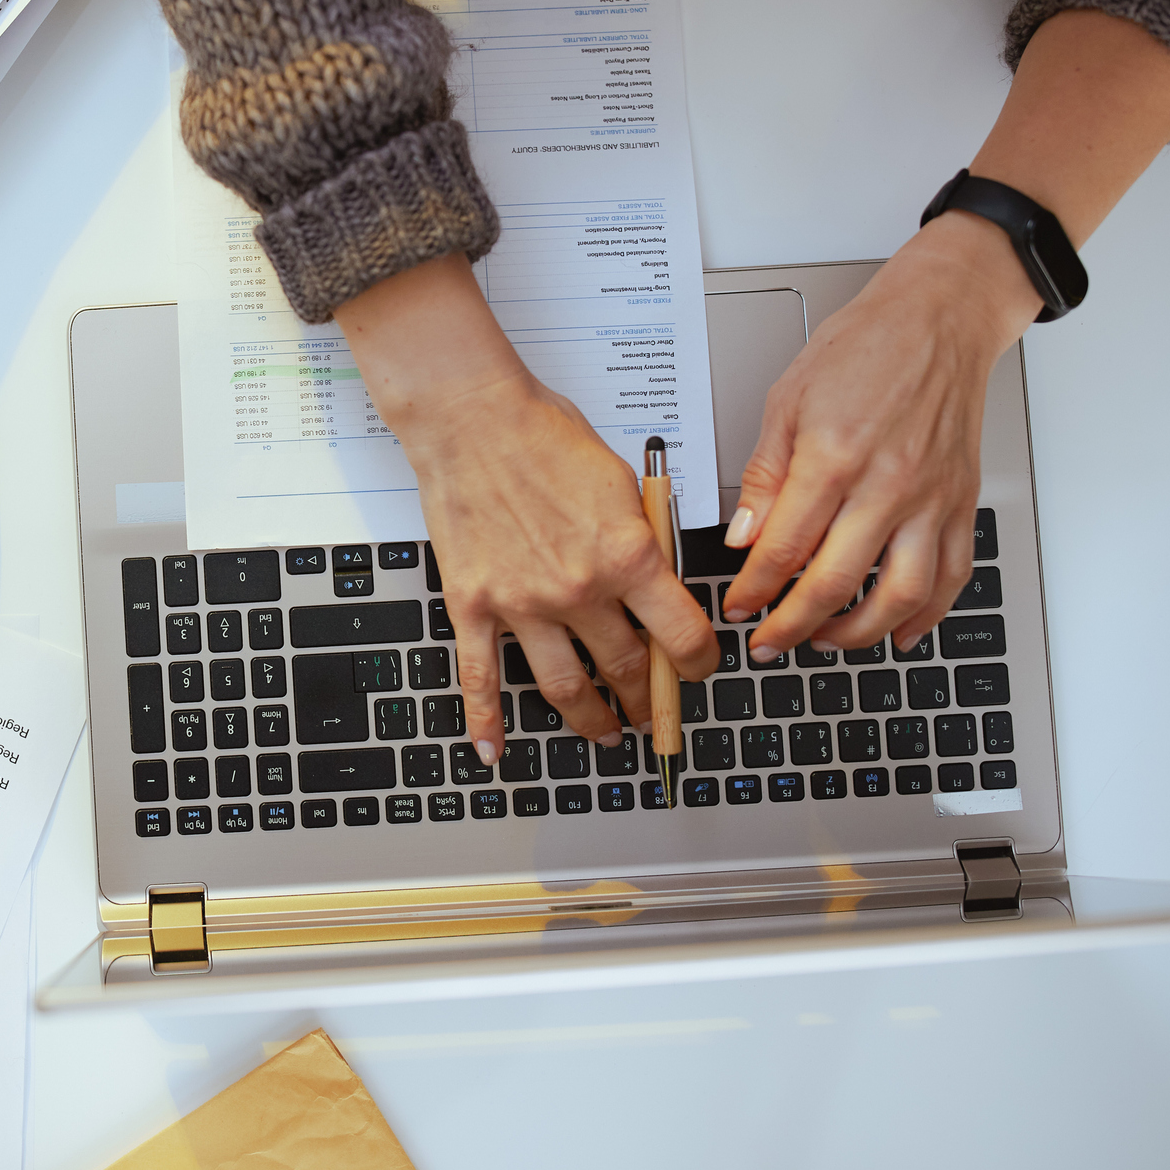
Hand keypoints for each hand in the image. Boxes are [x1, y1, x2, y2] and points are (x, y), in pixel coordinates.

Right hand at [335, 255, 718, 764]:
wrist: (472, 418)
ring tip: (605, 733)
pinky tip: (492, 751)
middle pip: (627, 669)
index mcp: (627, 556)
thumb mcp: (623, 481)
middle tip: (652, 710)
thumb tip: (656, 581)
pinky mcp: (474, 605)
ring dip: (592, 720)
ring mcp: (522, 604)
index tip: (697, 672)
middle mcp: (579, 590)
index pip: (681, 635)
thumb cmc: (544, 434)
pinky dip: (485, 722)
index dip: (698, 664)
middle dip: (648, 699)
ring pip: (565, 687)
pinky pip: (480, 677)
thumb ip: (642, 539)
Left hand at [719, 218, 1038, 654]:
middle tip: (768, 643)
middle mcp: (888, 484)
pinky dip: (925, 615)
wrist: (939, 319)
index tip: (738, 607)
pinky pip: (950, 577)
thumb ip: (765, 476)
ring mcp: (930, 499)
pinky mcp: (960, 503)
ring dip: (856, 633)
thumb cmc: (864, 347)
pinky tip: (898, 631)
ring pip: (898, 596)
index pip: (783, 548)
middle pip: (834, 583)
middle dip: (791, 626)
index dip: (753, 589)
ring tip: (823, 640)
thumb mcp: (787, 400)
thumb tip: (744, 536)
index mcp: (834, 457)